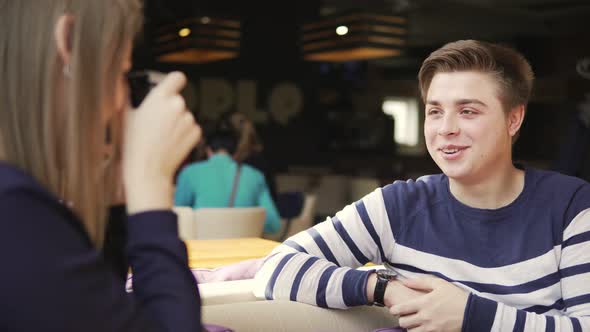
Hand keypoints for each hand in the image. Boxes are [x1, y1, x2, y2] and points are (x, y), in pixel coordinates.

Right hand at [123, 72, 200, 213]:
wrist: (148, 169)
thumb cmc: (135, 146)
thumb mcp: (127, 117)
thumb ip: (131, 97)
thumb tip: (129, 86)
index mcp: (160, 98)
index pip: (177, 77)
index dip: (175, 82)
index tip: (172, 86)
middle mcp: (177, 106)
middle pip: (178, 100)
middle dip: (171, 109)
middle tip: (158, 123)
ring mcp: (188, 119)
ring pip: (185, 116)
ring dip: (177, 123)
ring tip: (163, 136)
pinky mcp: (196, 133)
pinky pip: (192, 128)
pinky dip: (185, 134)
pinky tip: (172, 142)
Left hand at [391, 277, 467, 331]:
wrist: (472, 312)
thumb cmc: (455, 296)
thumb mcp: (439, 284)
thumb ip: (420, 282)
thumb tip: (405, 282)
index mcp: (423, 303)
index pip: (401, 309)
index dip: (394, 310)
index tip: (394, 309)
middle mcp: (425, 316)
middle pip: (403, 322)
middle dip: (402, 319)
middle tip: (405, 316)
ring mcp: (431, 327)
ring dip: (410, 328)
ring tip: (413, 323)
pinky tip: (422, 328)